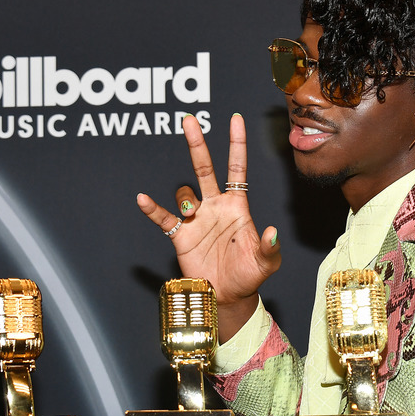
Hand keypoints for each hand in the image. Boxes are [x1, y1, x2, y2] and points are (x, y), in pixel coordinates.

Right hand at [137, 114, 280, 340]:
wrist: (229, 295)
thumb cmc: (250, 275)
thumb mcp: (266, 262)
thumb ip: (269, 246)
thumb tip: (272, 231)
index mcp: (237, 206)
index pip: (237, 168)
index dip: (236, 144)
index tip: (235, 119)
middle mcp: (215, 206)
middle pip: (204, 168)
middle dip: (197, 144)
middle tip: (190, 120)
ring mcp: (196, 219)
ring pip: (185, 194)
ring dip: (186, 199)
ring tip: (190, 213)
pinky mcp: (180, 235)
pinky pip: (163, 218)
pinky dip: (152, 209)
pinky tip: (142, 199)